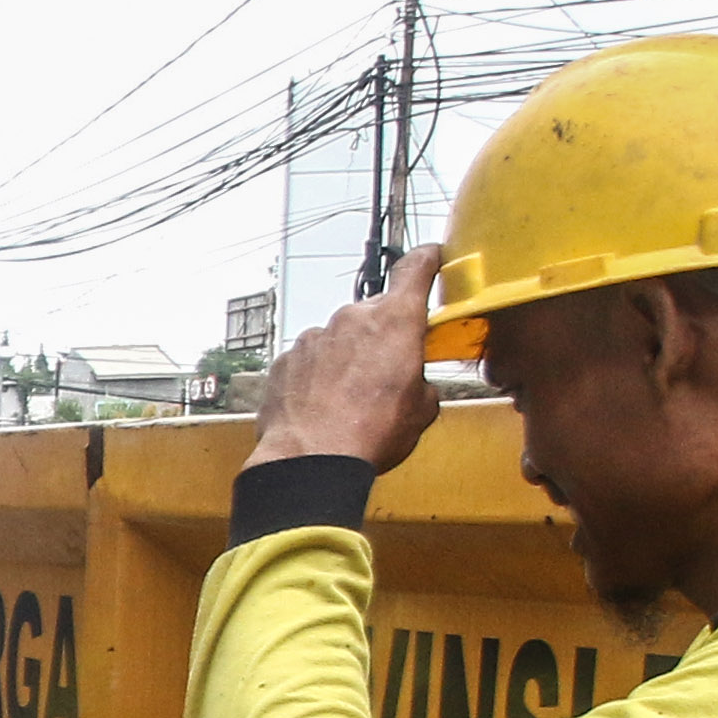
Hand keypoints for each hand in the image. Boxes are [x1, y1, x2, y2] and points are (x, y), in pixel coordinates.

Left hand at [249, 244, 447, 477]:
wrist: (309, 459)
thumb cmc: (368, 434)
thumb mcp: (421, 411)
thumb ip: (423, 382)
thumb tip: (416, 385)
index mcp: (395, 321)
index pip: (416, 269)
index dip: (427, 261)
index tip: (431, 258)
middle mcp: (352, 318)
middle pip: (375, 314)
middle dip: (382, 338)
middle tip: (385, 374)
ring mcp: (314, 336)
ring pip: (339, 339)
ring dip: (347, 359)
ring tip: (349, 400)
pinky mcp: (285, 359)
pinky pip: (310, 360)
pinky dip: (318, 376)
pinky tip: (322, 406)